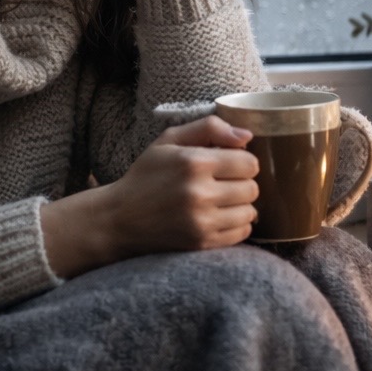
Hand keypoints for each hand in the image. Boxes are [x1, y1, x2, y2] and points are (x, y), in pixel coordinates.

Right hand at [39, 116, 258, 277]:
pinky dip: (237, 224)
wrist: (119, 218)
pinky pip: (242, 233)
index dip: (243, 160)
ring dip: (241, 205)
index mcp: (194, 162)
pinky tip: (219, 216)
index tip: (229, 163)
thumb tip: (247, 136)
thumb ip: (209, 128)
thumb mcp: (169, 140)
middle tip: (224, 182)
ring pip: (250, 211)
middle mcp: (199, 193)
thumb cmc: (146, 174)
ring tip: (222, 200)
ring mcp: (201, 222)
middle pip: (252, 188)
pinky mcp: (201, 243)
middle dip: (242, 182)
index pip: (249, 162)